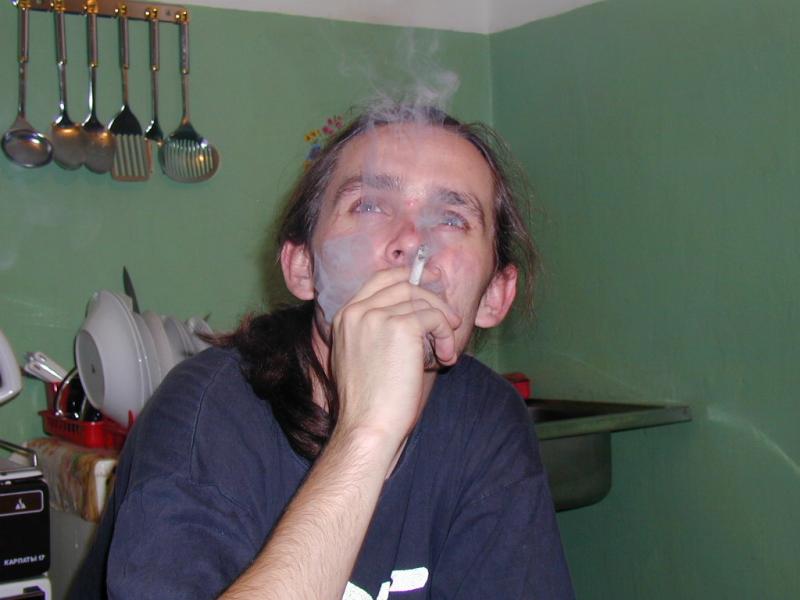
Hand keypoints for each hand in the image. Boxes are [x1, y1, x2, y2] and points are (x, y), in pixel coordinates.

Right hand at [329, 267, 461, 447]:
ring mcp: (377, 316)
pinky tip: (447, 357)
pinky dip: (447, 336)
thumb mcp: (362, 358)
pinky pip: (435, 318)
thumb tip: (415, 316)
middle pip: (404, 284)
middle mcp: (357, 311)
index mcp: (344, 317)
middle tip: (451, 318)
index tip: (430, 282)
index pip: (380, 279)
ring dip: (443, 324)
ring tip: (447, 351)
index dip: (408, 277)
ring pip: (423, 302)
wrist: (368, 426)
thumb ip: (376, 332)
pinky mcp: (401, 327)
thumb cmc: (370, 403)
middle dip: (433, 299)